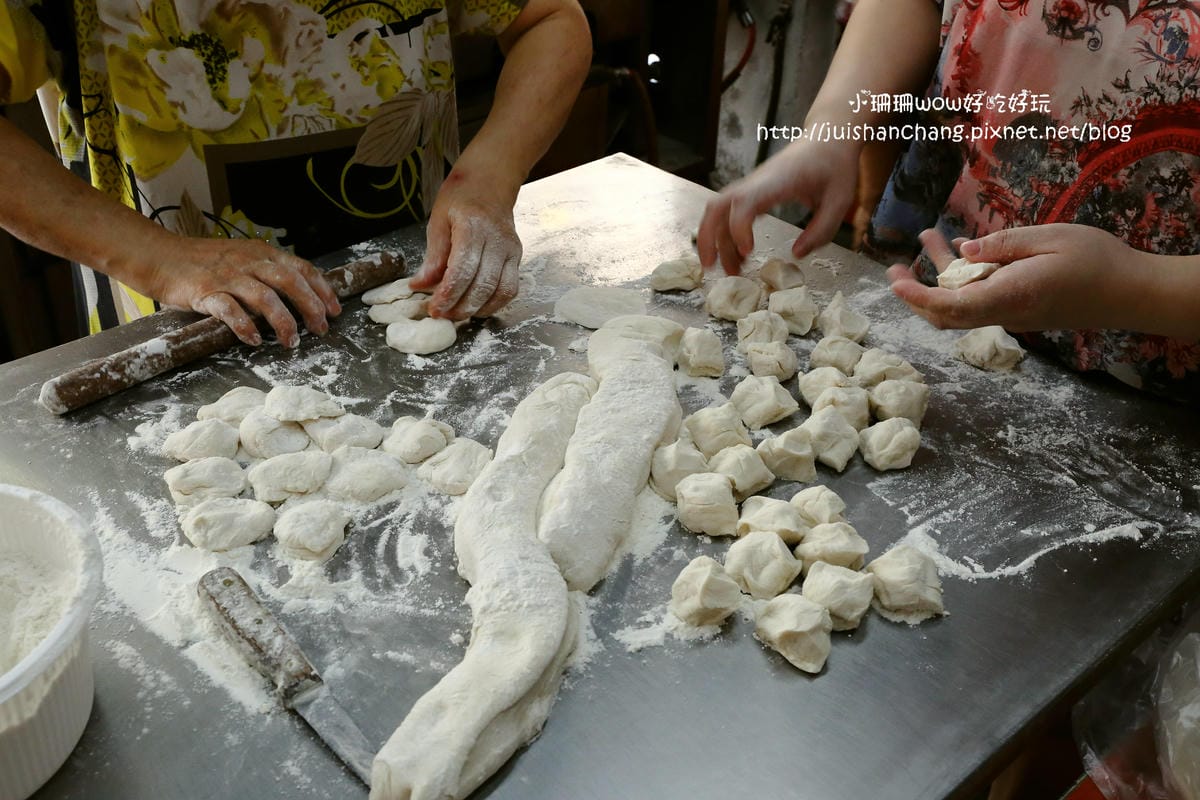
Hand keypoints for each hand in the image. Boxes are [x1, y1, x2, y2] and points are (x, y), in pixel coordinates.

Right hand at [145, 237, 340, 347]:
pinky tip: (254, 340)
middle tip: (320, 329)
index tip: (335, 310)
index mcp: (262, 254)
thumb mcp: (243, 258)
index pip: (301, 268)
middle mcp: (249, 263)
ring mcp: (228, 277)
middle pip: (290, 282)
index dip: (322, 290)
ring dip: (282, 321)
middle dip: (310, 306)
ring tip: (291, 341)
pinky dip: (244, 326)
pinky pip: (229, 310)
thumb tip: (300, 294)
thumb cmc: (206, 262)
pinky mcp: (206, 292)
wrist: (161, 257)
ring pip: (264, 297)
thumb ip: (268, 272)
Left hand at [409, 158, 522, 319]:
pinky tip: (477, 306)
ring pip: (501, 291)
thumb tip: (419, 285)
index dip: (448, 295)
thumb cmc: (461, 198)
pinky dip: (495, 303)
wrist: (491, 181)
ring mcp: (511, 250)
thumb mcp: (438, 220)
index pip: (462, 270)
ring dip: (479, 309)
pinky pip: (511, 289)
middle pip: (483, 285)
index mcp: (473, 228)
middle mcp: (497, 240)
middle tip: (442, 315)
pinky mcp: (518, 257)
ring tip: (458, 313)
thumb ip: (433, 256)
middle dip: (461, 307)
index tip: (433, 309)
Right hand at [698, 139, 859, 273]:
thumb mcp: (840, 200)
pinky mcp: (753, 191)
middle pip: (717, 206)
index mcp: (778, 180)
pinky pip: (730, 212)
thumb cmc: (835, 165)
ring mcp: (752, 186)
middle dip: (709, 238)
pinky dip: (727, 234)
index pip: (744, 201)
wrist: (828, 137)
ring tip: (731, 270)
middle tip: (712, 268)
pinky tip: (739, 254)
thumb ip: (821, 229)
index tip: (747, 251)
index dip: (738, 227)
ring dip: (716, 240)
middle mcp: (757, 182)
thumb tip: (797, 254)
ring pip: (719, 211)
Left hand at [886, 224, 1149, 331]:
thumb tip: (963, 252)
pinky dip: (964, 278)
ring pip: (962, 303)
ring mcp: (1011, 313)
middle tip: (893, 268)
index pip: (952, 305)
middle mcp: (1005, 311)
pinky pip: (981, 298)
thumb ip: (1003, 245)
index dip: (918, 296)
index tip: (895, 281)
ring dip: (939, 277)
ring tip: (927, 239)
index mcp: (1010, 295)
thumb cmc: (1097, 260)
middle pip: (946, 314)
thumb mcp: (1050, 239)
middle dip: (915, 293)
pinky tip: (961, 249)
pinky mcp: (1019, 308)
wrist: (1131, 293)